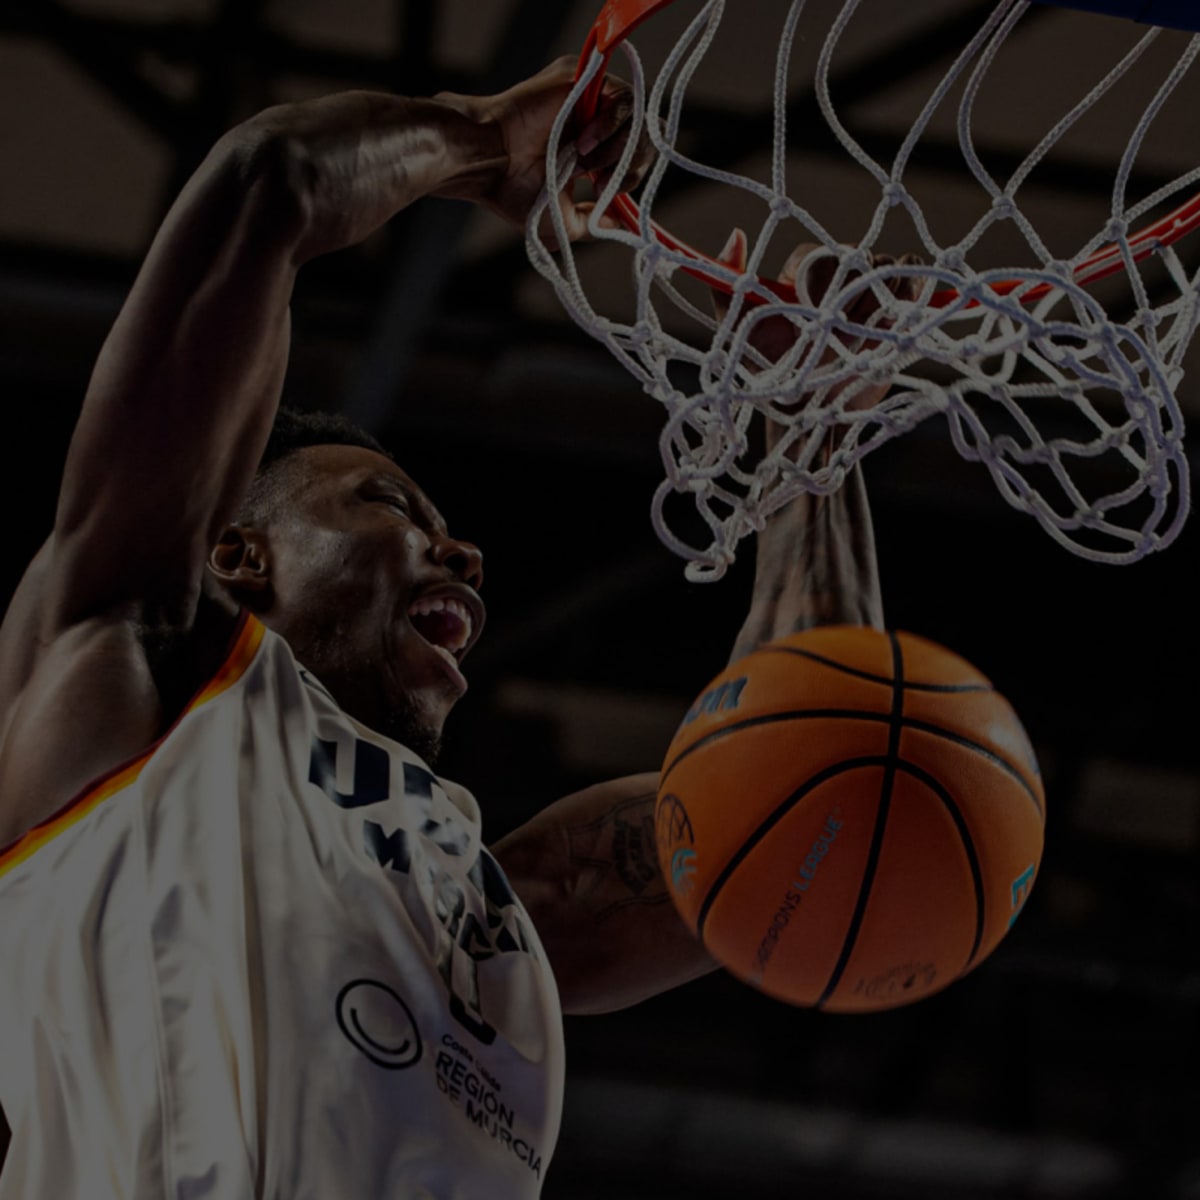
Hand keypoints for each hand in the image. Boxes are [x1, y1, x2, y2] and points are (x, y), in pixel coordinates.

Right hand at [442, 57, 652, 242]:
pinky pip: (625, 98)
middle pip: (646, 136)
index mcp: (592, 152)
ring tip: (585, 166)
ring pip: (639, 119)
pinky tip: (583, 145)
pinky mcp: (585, 80)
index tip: (602, 195)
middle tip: (600, 183)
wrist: (489, 162)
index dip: (631, 176)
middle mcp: (594, 123)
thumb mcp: (564, 222)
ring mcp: (590, 100)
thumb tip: (623, 224)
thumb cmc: (515, 192)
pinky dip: (612, 127)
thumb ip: (596, 222)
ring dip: (619, 150)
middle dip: (631, 167)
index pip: (637, 155)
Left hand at [710, 233, 920, 443]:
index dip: (818, 280)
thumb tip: (735, 233)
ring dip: (877, 299)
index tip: (810, 310)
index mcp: (800, 277)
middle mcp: (835, 279)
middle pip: (856, 257)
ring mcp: (868, 292)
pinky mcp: (897, 307)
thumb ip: (728, 290)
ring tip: (858, 335)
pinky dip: (913, 290)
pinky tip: (894, 319)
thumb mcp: (737, 334)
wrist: (808, 414)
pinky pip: (914, 275)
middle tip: (835, 328)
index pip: (817, 255)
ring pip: (887, 265)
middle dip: (848, 294)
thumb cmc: (770, 374)